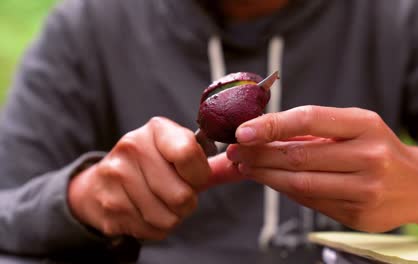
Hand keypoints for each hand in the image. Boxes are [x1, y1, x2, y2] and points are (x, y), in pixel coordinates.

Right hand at [68, 117, 240, 239]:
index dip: (198, 175)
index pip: (187, 154)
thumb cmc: (151, 164)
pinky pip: (150, 230)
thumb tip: (243, 165)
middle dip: (186, 202)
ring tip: (159, 201)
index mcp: (157, 129)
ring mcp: (116, 176)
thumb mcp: (176, 152)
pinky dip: (154, 227)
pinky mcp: (109, 205)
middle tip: (176, 192)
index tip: (195, 176)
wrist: (102, 181)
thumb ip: (209, 162)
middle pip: (181, 195)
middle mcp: (132, 147)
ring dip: (171, 216)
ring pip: (167, 217)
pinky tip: (144, 210)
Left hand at [227, 106, 417, 231]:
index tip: (242, 130)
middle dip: (259, 153)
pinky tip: (269, 180)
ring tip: (244, 165)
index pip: (310, 119)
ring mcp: (365, 190)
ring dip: (265, 174)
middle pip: (299, 156)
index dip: (272, 124)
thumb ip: (313, 131)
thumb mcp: (355, 127)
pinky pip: (310, 201)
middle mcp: (369, 157)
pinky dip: (284, 189)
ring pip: (300, 183)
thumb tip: (262, 134)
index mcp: (366, 125)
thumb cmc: (377, 148)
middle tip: (234, 150)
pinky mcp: (358, 216)